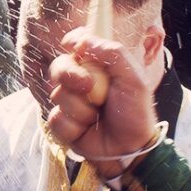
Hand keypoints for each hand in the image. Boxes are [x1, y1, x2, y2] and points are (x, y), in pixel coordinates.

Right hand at [43, 29, 157, 177]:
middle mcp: (80, 80)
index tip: (74, 47)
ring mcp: (69, 102)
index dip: (72, 42)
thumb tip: (82, 41)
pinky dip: (73, 126)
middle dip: (71, 76)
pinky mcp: (62, 123)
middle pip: (58, 67)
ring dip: (80, 108)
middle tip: (89, 87)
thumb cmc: (135, 113)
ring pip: (57, 95)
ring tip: (97, 116)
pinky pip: (55, 119)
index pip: (76, 43)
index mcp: (97, 65)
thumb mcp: (133, 79)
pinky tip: (87, 130)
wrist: (130, 149)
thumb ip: (112, 54)